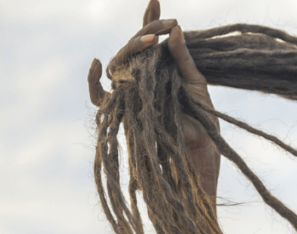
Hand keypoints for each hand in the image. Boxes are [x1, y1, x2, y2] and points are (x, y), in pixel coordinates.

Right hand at [88, 0, 219, 196]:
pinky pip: (99, 97)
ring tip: (150, 41)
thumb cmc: (203, 119)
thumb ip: (183, 57)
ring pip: (118, 64)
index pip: (150, 41)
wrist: (201, 149)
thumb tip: (175, 28)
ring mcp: (131, 93)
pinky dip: (94, 81)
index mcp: (160, 69)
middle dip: (145, 31)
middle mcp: (143, 78)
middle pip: (131, 48)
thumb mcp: (196, 83)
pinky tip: (97, 63)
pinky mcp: (123, 111)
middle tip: (166, 24)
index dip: (150, 20)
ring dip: (130, 48)